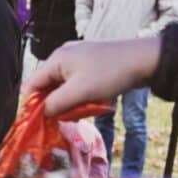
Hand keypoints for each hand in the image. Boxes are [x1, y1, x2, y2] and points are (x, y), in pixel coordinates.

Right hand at [22, 37, 160, 116]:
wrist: (145, 59)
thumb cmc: (110, 74)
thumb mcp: (80, 92)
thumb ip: (56, 103)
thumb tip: (42, 112)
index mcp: (56, 59)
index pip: (32, 84)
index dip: (33, 104)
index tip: (42, 121)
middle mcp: (63, 56)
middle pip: (47, 85)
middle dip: (55, 103)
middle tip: (69, 117)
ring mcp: (77, 59)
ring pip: (63, 86)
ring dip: (71, 101)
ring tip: (86, 109)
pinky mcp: (90, 64)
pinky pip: (76, 83)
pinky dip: (81, 95)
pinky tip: (94, 101)